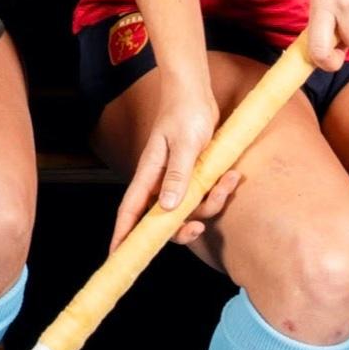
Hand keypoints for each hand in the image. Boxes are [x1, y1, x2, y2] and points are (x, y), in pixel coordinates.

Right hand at [111, 63, 230, 241]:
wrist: (196, 92)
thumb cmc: (184, 113)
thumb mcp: (183, 144)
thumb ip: (176, 176)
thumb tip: (167, 208)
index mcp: (149, 175)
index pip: (130, 212)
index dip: (122, 236)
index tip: (117, 257)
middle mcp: (160, 182)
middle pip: (163, 220)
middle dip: (181, 230)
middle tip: (198, 229)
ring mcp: (177, 180)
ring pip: (190, 209)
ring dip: (212, 202)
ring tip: (228, 180)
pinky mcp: (194, 175)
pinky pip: (205, 195)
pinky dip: (220, 190)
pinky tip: (231, 175)